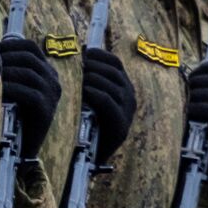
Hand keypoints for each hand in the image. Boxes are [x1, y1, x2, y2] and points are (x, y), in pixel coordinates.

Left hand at [0, 38, 61, 159]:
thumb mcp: (13, 85)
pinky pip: (28, 93)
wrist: (21, 146)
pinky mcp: (47, 110)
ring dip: (6, 72)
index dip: (10, 45)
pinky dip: (11, 89)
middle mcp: (53, 80)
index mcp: (46, 70)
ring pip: (28, 74)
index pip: (30, 47)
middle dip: (6, 57)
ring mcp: (51, 95)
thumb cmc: (12, 112)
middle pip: (29, 57)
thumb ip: (9, 67)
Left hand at [81, 47, 134, 161]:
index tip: (85, 52)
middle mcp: (129, 97)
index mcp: (123, 87)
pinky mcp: (120, 126)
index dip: (100, 55)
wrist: (92, 156)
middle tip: (79, 63)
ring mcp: (127, 112)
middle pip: (114, 72)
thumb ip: (87, 77)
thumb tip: (78, 51)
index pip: (116, 63)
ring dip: (94, 78)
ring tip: (79, 76)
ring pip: (113, 86)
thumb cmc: (87, 121)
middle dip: (95, 65)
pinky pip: (110, 103)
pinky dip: (97, 94)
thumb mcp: (89, 95)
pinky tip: (84, 90)